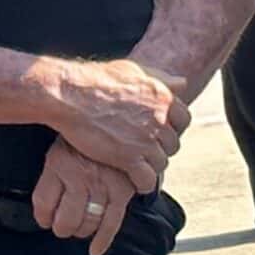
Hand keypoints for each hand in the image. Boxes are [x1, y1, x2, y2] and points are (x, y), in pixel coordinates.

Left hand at [31, 141, 135, 254]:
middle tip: (63, 226)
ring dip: (81, 232)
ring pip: (87, 223)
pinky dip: (103, 240)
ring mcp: (102, 184)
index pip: (42, 202)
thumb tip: (42, 206)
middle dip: (62, 228)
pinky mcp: (123, 190)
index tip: (45, 219)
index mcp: (58, 162)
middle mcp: (79, 175)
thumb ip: (51, 173)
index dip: (42, 217)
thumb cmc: (84, 137)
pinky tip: (94, 250)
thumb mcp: (59, 146)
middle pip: (65, 219)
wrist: (116, 117)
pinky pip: (112, 222)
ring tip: (79, 228)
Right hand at [44, 59, 187, 193]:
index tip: (159, 132)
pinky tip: (134, 181)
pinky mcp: (129, 158)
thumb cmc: (96, 80)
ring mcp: (145, 140)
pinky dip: (143, 183)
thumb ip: (160, 78)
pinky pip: (147, 179)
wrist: (70, 95)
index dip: (172, 127)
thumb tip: (182, 83)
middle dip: (160, 148)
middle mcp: (159, 119)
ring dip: (150, 166)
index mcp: (162, 97)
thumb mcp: (132, 70)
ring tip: (137, 165)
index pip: (184, 119)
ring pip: (161, 163)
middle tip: (144, 149)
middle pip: (172, 144)